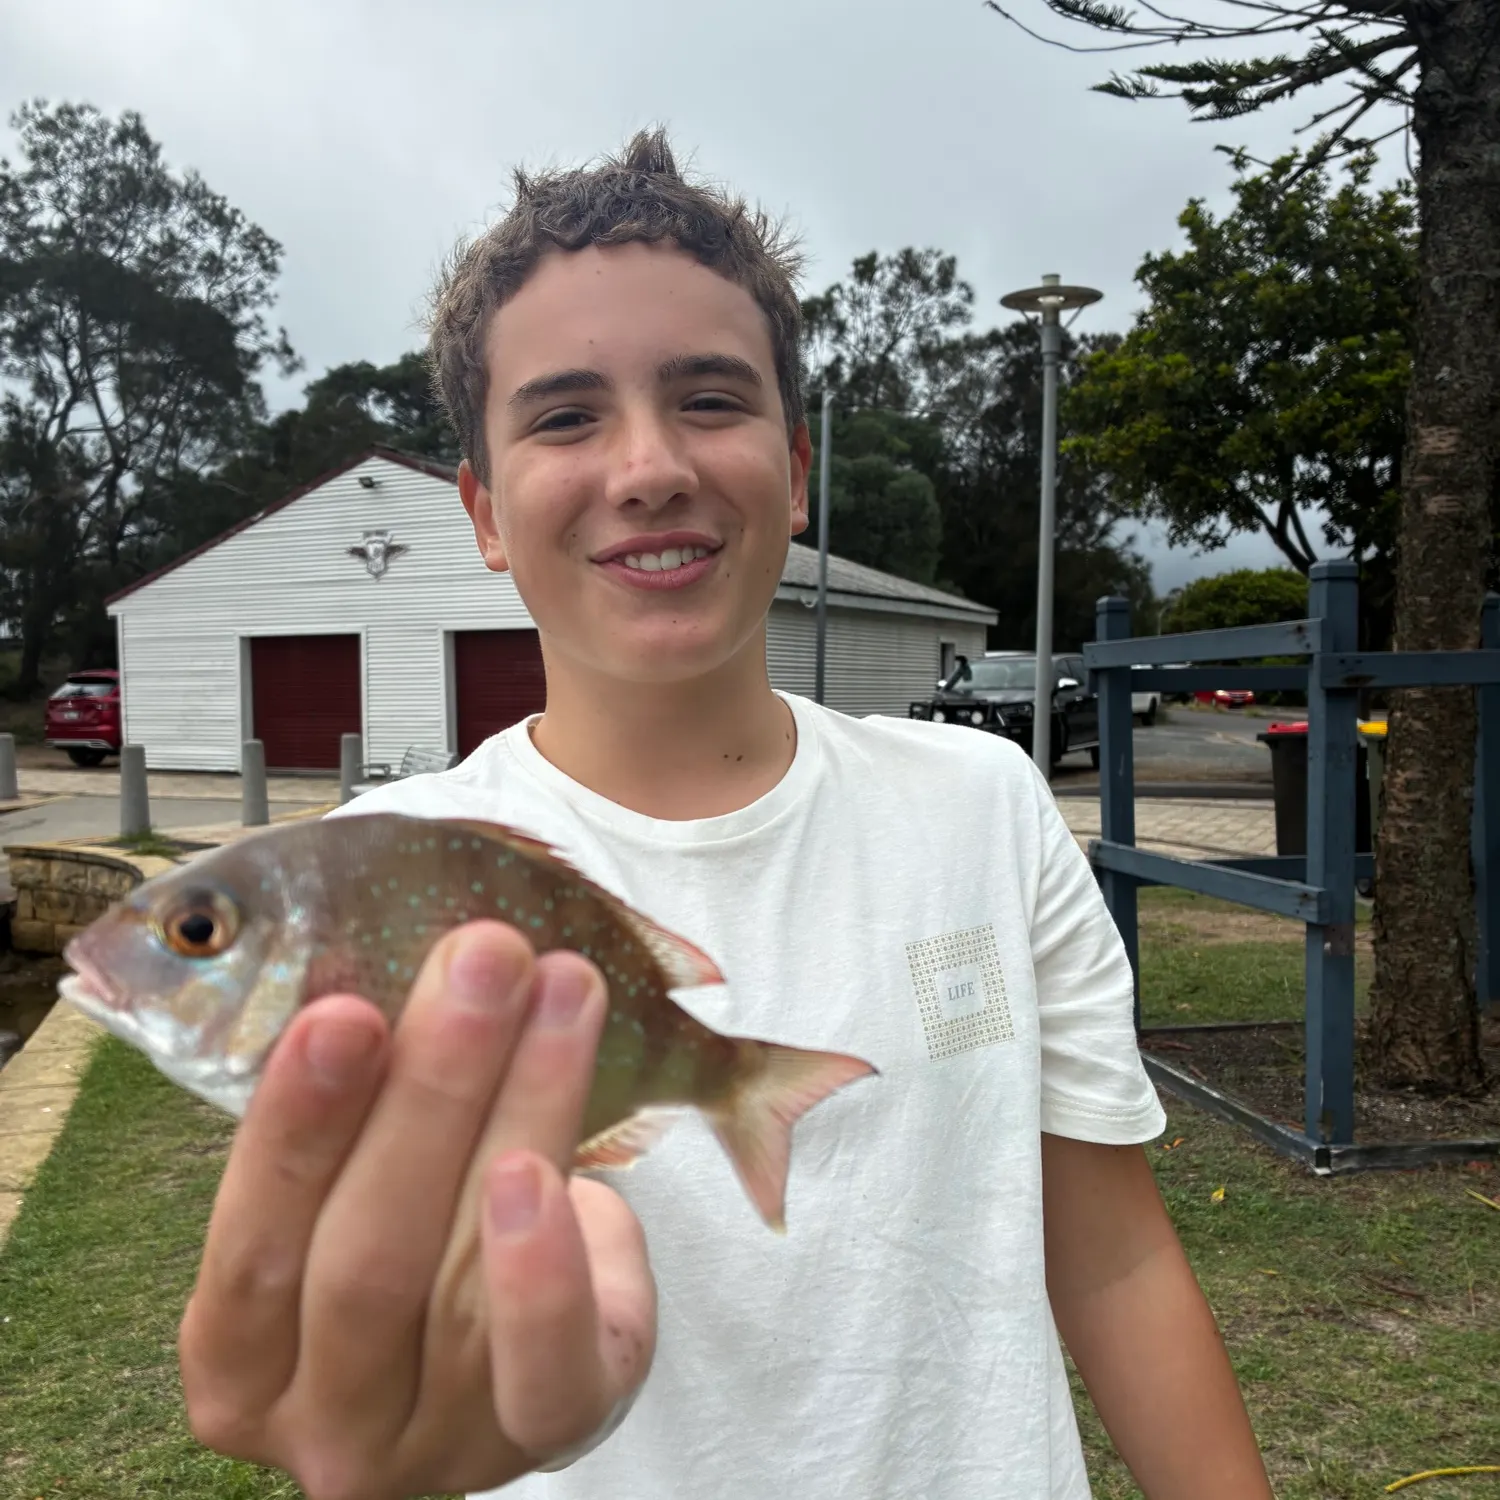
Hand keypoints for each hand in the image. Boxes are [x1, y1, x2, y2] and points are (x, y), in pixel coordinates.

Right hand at [178, 921, 656, 1499]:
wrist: (524, 1354)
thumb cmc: (421, 1245)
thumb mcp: (358, 1195)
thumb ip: (360, 1116)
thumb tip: (413, 965)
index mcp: (241, 1360)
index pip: (253, 1246)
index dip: (296, 1127)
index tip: (344, 1010)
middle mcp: (328, 1421)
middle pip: (366, 1256)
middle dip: (432, 1086)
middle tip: (485, 957)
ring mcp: (438, 1445)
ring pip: (463, 1279)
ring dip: (523, 1109)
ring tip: (561, 993)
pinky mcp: (547, 1438)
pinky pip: (545, 1375)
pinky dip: (546, 1272)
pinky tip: (561, 1168)